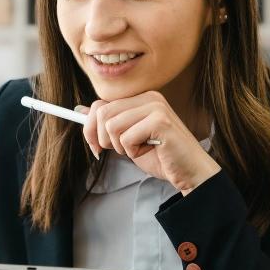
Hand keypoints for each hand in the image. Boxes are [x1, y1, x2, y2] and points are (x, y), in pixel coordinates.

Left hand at [77, 92, 221, 194]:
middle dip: (102, 139)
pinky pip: (126, 138)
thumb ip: (108, 124)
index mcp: (141, 98)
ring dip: (120, 146)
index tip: (95, 146)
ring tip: (139, 149)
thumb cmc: (161, 157)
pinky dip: (133, 151)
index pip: (101, 105)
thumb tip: (80, 111)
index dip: (91, 128)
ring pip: (111, 126)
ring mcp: (156, 107)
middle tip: (119, 152)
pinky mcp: (160, 121)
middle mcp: (149, 97)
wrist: (190, 172)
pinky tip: (150, 151)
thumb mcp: (128, 139)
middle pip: (102, 113)